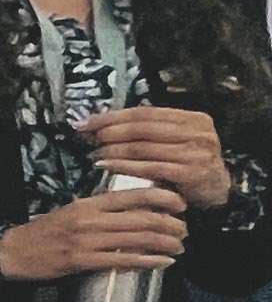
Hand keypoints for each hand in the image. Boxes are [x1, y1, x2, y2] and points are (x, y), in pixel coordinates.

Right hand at [0, 188, 190, 282]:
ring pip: (137, 239)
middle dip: (171, 224)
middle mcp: (90, 219)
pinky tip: (163, 262)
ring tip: (179, 246)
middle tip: (185, 230)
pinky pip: (123, 260)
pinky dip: (148, 261)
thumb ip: (100, 210)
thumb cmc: (45, 233)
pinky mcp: (82, 261)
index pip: (132, 195)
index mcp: (88, 203)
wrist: (13, 253)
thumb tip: (134, 211)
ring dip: (165, 243)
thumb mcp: (72, 212)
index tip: (181, 203)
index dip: (162, 197)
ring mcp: (86, 241)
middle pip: (142, 218)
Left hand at [76, 105, 233, 210]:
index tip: (88, 121)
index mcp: (193, 118)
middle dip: (110, 130)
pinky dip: (124, 165)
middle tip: (87, 136)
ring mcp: (197, 152)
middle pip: (143, 127)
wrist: (215, 190)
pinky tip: (106, 165)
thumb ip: (147, 132)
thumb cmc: (186, 164)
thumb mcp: (173, 142)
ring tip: (94, 152)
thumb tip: (100, 125)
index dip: (113, 116)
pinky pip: (150, 167)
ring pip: (145, 147)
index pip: (145, 112)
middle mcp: (198, 132)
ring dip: (114, 149)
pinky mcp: (192, 173)